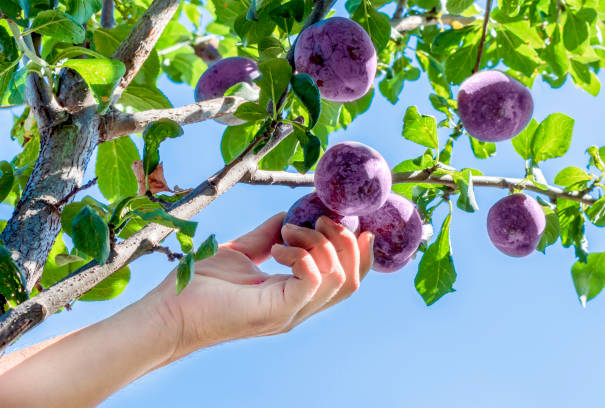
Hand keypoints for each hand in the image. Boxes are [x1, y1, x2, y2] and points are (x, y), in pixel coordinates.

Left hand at [148, 212, 373, 363]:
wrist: (168, 312)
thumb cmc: (199, 285)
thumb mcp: (243, 252)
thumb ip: (268, 236)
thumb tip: (289, 215)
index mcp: (295, 295)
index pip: (346, 280)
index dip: (359, 253)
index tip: (354, 223)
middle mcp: (299, 308)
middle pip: (351, 281)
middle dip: (345, 242)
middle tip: (320, 219)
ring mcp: (290, 312)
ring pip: (337, 279)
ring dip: (320, 243)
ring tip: (289, 232)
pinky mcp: (276, 311)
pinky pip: (312, 280)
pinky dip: (304, 256)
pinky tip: (278, 248)